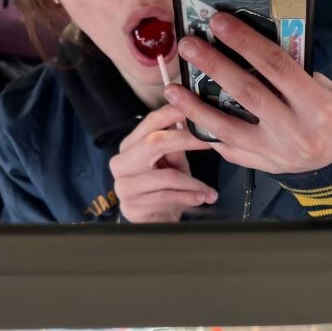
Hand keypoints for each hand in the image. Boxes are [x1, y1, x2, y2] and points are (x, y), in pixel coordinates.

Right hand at [110, 104, 216, 222]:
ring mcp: (124, 186)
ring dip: (194, 183)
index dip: (174, 113)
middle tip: (210, 143)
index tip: (197, 110)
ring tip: (209, 190)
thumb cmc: (165, 188)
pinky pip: (167, 197)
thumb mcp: (172, 162)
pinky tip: (201, 199)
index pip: (151, 122)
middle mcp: (122, 163)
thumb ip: (177, 142)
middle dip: (186, 141)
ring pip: (167, 176)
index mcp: (130, 146)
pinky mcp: (132, 206)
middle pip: (155, 143)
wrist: (154, 220)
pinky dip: (189, 198)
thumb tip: (192, 117)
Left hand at [163, 13, 331, 174]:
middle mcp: (294, 130)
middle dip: (214, 66)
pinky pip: (229, 150)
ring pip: (228, 127)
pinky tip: (188, 119)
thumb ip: (296, 72)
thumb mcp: (328, 89)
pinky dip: (207, 134)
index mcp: (315, 105)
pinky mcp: (263, 165)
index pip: (275, 66)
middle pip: (246, 92)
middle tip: (190, 47)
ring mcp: (276, 151)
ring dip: (196, 107)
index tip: (220, 24)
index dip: (245, 42)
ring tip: (174, 88)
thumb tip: (254, 48)